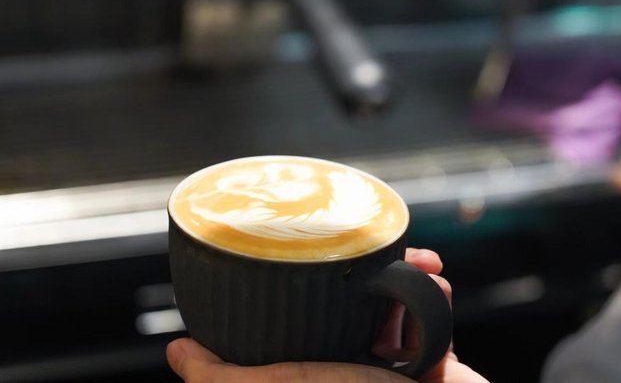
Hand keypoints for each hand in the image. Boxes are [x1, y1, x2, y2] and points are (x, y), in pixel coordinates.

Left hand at [166, 248, 488, 382]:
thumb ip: (230, 380)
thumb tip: (179, 355)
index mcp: (314, 374)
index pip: (291, 329)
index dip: (293, 292)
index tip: (302, 259)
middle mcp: (348, 370)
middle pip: (346, 306)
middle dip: (364, 275)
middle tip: (376, 254)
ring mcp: (391, 369)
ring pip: (390, 305)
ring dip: (405, 280)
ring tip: (418, 267)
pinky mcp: (430, 365)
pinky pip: (430, 319)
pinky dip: (436, 299)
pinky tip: (438, 284)